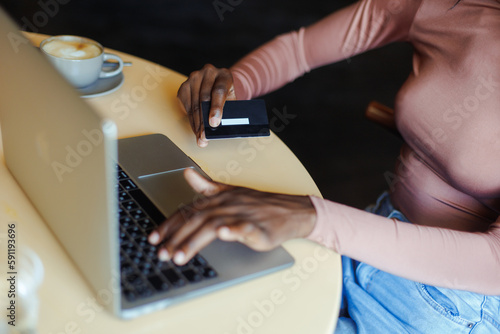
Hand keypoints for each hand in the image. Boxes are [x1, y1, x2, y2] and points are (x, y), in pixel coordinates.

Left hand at [148, 168, 316, 264]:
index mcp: (218, 199)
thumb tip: (187, 173)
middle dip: (176, 238)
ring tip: (180, 256)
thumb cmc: (259, 204)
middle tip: (162, 254)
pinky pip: (244, 226)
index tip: (154, 239)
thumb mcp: (230, 192)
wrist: (290, 211)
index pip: (188, 211)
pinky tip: (223, 234)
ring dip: (194, 241)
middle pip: (196, 220)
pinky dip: (233, 230)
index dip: (169, 225)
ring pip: (213, 226)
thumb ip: (206, 186)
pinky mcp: (257, 226)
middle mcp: (226, 205)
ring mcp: (242, 214)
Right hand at [177, 64, 235, 147]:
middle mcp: (208, 73)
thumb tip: (221, 129)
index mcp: (224, 75)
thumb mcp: (232, 101)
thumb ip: (228, 111)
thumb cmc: (227, 95)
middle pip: (204, 99)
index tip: (214, 123)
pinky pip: (186, 106)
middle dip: (203, 121)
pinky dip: (191, 120)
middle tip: (204, 136)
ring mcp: (194, 78)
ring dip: (196, 124)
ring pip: (194, 104)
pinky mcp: (184, 86)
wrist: (218, 85)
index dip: (216, 108)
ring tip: (200, 137)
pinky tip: (195, 129)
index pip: (219, 91)